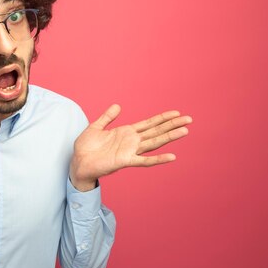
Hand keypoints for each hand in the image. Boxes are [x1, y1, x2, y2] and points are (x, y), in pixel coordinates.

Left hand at [69, 104, 191, 190]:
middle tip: (189, 119)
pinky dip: (158, 159)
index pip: (149, 123)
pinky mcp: (125, 161)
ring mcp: (130, 151)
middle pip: (156, 131)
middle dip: (172, 125)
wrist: (78, 162)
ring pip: (154, 142)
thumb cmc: (86, 147)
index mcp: (126, 132)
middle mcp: (131, 141)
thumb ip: (107, 117)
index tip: (177, 113)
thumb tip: (117, 106)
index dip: (162, 118)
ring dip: (169, 137)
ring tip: (185, 131)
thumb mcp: (96, 127)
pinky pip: (145, 160)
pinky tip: (171, 156)